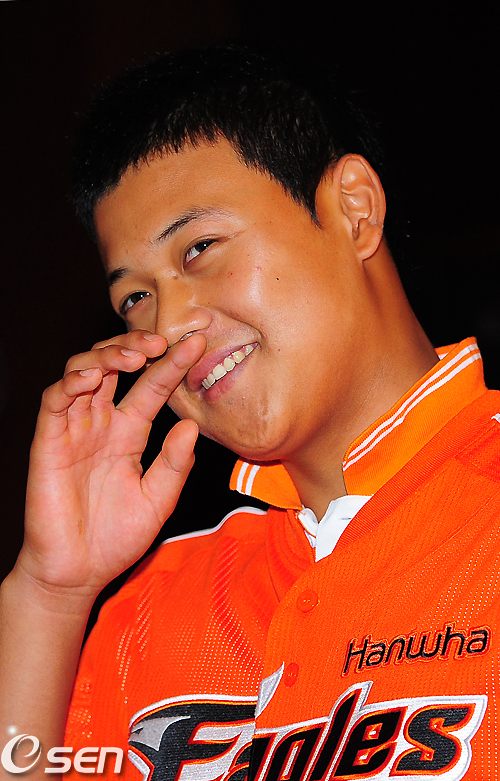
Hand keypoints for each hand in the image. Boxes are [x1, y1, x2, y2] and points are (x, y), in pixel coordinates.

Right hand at [17, 330, 205, 600]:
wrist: (78, 574)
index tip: (196, 343)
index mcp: (130, 434)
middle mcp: (102, 424)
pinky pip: (55, 402)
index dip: (172, 363)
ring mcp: (74, 430)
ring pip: (82, 373)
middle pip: (114, 367)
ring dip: (106, 355)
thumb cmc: (116, 538)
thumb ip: (174, 464)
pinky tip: (94, 377)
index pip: (152, 387)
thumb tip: (192, 428)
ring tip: (133, 354)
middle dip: (135, 345)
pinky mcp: (47, 443)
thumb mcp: (158, 500)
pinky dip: (71, 383)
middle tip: (161, 340)